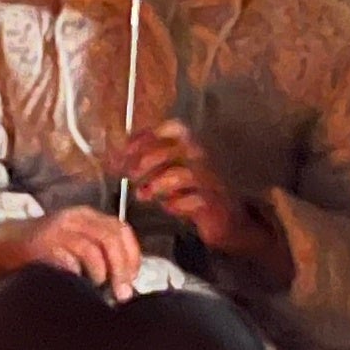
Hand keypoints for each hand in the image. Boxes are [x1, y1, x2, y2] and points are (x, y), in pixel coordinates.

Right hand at [0, 208, 142, 297]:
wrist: (5, 244)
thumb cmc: (46, 249)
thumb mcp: (76, 241)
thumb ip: (100, 252)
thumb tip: (126, 282)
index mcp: (86, 216)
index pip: (120, 229)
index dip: (131, 255)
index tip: (132, 279)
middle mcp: (74, 218)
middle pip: (109, 238)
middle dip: (120, 268)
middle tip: (121, 294)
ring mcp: (56, 231)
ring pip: (91, 250)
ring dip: (99, 274)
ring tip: (97, 289)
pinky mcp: (41, 246)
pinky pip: (67, 262)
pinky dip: (76, 276)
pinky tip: (76, 286)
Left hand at [121, 123, 273, 265]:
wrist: (229, 220)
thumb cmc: (196, 193)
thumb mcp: (172, 171)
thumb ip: (152, 159)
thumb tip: (119, 156)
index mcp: (193, 145)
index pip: (170, 128)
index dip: (145, 137)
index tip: (124, 151)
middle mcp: (204, 157)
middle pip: (172, 149)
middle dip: (145, 161)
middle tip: (129, 174)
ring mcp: (210, 180)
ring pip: (180, 175)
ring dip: (156, 185)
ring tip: (143, 195)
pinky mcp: (213, 203)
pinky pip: (191, 201)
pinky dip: (175, 205)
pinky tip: (169, 208)